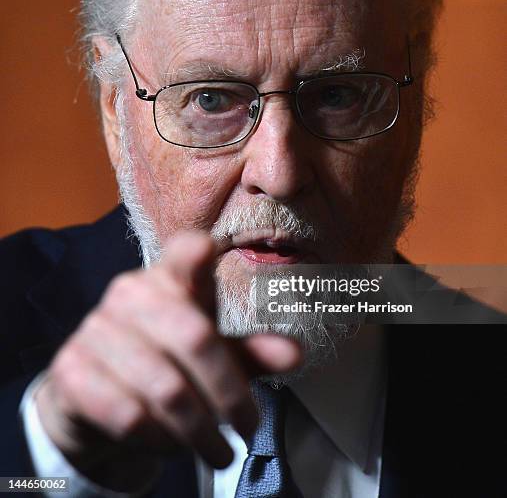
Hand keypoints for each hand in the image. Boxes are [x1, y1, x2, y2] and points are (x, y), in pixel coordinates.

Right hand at [35, 231, 300, 484]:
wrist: (95, 397)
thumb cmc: (167, 362)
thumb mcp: (213, 354)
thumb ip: (251, 352)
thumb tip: (294, 354)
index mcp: (171, 278)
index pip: (184, 251)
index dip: (195, 251)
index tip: (208, 249)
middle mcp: (131, 293)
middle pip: (196, 337)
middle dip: (230, 394)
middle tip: (248, 428)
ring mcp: (96, 327)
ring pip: (166, 387)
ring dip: (200, 430)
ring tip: (218, 450)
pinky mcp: (71, 368)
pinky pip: (129, 414)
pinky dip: (160, 440)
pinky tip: (171, 445)